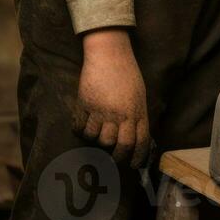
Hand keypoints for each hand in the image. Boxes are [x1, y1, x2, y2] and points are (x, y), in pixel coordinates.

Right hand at [75, 28, 151, 166]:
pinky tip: (83, 124)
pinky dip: (80, 130)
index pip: (139, 143)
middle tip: (112, 156)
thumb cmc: (127, 73)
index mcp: (137, 111)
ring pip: (97, 138)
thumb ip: (137, 116)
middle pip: (118, 145)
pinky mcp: (84, 104)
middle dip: (116, 155)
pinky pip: (79, 127)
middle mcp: (120, 114)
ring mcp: (101, 110)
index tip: (133, 165)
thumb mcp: (139, 95)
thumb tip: (137, 138)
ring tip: (97, 131)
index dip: (137, 158)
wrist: (109, 54)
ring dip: (96, 139)